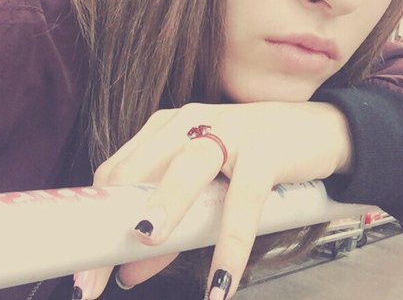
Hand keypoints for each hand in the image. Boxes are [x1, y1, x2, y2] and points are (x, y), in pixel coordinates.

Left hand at [72, 101, 352, 298]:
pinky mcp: (264, 150)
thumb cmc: (250, 160)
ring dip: (165, 207)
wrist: (317, 130)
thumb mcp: (206, 191)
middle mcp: (188, 121)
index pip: (116, 173)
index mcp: (165, 128)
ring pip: (186, 171)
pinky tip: (221, 282)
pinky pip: (243, 201)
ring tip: (147, 244)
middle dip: (115, 226)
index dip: (96, 221)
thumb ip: (170, 228)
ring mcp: (227, 132)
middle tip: (96, 278)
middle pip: (137, 173)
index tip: (85, 268)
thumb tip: (129, 271)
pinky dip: (231, 244)